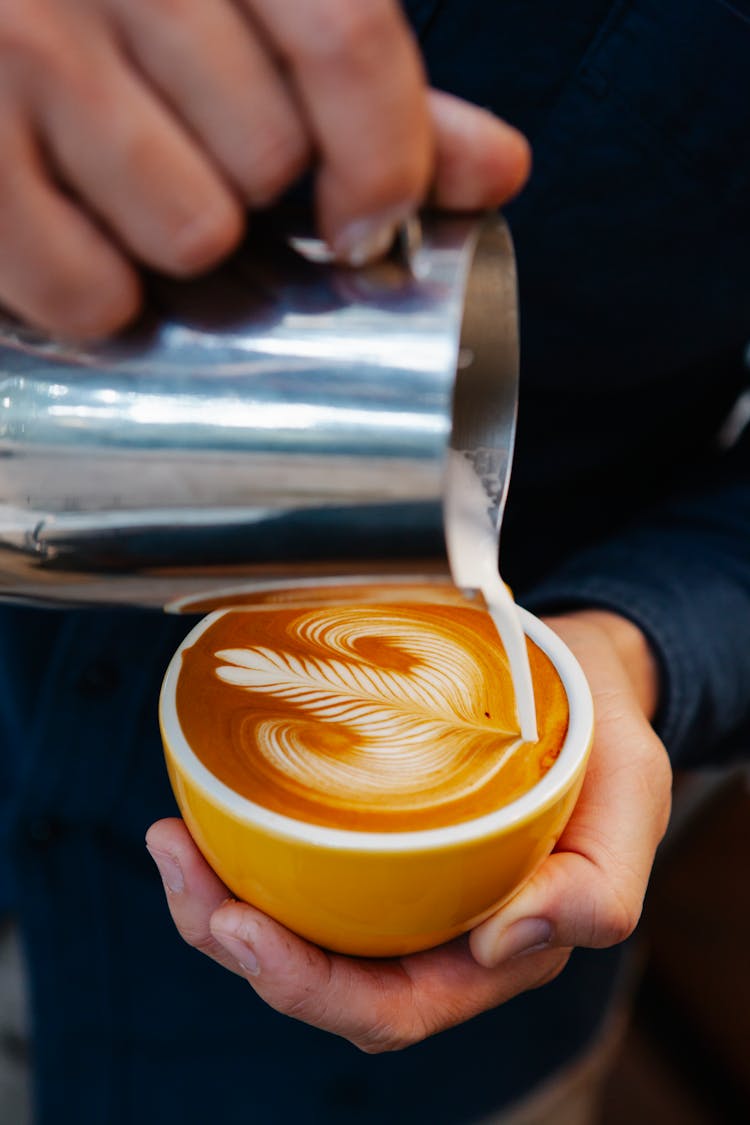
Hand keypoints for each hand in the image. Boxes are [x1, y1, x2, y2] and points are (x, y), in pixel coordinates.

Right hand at [0, 0, 529, 339]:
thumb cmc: (116, 4)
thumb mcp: (253, 5)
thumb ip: (366, 84)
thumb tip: (497, 168)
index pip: (347, 39)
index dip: (384, 157)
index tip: (366, 224)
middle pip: (268, 158)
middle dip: (250, 189)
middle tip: (193, 153)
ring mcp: (25, 45)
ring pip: (190, 231)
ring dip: (177, 240)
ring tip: (127, 187)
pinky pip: (88, 291)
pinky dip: (98, 294)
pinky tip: (77, 233)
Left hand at [146, 610, 671, 1051]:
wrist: (581, 675)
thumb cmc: (605, 743)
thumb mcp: (632, 798)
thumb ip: (596, 886)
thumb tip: (507, 943)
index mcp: (496, 948)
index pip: (393, 1007)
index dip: (308, 988)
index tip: (242, 923)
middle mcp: (436, 928)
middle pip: (321, 976)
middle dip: (234, 942)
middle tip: (178, 866)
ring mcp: (397, 884)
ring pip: (296, 927)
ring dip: (219, 900)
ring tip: (171, 841)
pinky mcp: (371, 835)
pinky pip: (297, 866)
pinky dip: (244, 850)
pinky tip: (205, 813)